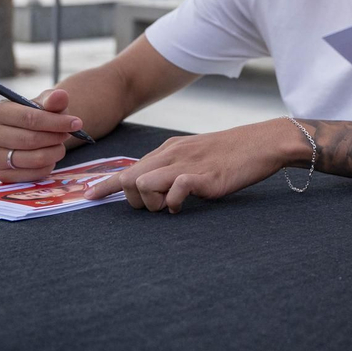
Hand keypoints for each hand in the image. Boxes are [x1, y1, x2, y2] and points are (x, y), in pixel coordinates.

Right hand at [0, 88, 83, 181]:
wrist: (32, 132)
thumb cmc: (40, 115)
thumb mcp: (47, 103)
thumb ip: (54, 99)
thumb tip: (60, 95)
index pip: (28, 118)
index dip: (55, 122)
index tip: (76, 123)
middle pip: (30, 140)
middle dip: (55, 137)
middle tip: (68, 134)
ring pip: (33, 159)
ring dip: (54, 152)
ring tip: (60, 145)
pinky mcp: (1, 175)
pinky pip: (32, 175)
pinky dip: (47, 166)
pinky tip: (50, 157)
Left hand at [83, 122, 287, 212]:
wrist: (264, 143)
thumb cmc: (233, 153)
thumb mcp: (197, 154)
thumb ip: (174, 167)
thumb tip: (156, 187)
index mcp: (169, 149)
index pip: (129, 168)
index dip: (106, 185)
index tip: (88, 197)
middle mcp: (172, 154)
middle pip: (129, 179)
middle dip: (132, 200)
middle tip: (154, 207)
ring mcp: (186, 164)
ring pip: (143, 184)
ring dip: (151, 203)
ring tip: (171, 206)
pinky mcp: (202, 177)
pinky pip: (172, 192)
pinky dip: (173, 203)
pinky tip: (184, 204)